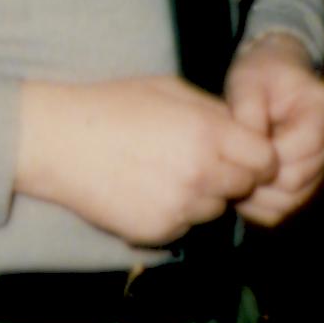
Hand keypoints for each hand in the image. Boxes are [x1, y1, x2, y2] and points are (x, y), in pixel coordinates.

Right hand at [15, 75, 281, 247]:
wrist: (58, 142)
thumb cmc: (112, 106)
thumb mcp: (170, 90)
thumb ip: (214, 111)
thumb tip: (245, 129)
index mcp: (208, 133)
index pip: (265, 160)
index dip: (258, 156)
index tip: (244, 153)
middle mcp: (200, 174)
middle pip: (245, 188)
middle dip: (234, 176)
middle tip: (204, 161)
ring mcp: (178, 207)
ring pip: (215, 210)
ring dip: (204, 196)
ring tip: (168, 173)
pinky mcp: (157, 232)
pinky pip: (185, 227)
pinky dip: (176, 214)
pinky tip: (148, 190)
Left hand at [224, 35, 323, 226]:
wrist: (272, 79)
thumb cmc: (261, 75)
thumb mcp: (248, 80)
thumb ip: (248, 111)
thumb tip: (250, 152)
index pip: (304, 147)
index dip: (268, 153)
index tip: (242, 143)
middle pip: (296, 180)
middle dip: (259, 174)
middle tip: (231, 161)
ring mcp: (320, 168)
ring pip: (289, 202)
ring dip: (255, 194)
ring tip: (233, 172)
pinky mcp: (304, 185)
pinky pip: (281, 211)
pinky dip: (256, 206)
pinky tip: (239, 185)